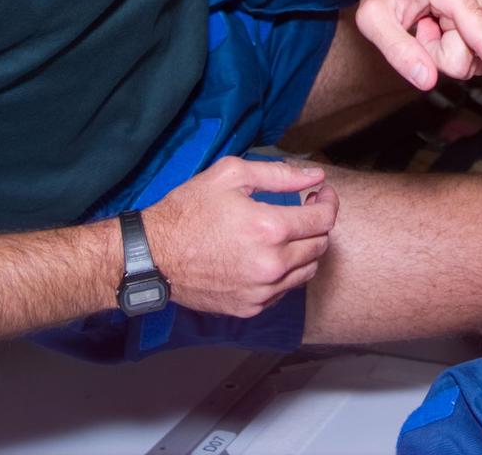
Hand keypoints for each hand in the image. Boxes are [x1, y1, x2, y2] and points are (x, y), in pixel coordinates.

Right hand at [140, 158, 337, 318]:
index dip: (328, 201)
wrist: (152, 256)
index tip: (320, 192)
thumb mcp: (231, 175)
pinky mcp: (250, 308)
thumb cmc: (188, 210)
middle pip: (319, 245)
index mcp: (270, 229)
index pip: (323, 218)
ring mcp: (261, 290)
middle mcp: (271, 265)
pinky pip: (285, 290)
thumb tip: (315, 177)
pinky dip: (286, 272)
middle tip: (305, 208)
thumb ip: (279, 174)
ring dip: (306, 249)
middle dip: (318, 223)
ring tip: (289, 232)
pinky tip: (269, 255)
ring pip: (307, 271)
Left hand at [354, 0, 481, 105]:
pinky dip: (461, 46)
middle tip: (420, 28)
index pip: (480, 35)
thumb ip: (396, 50)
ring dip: (450, 50)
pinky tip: (445, 26)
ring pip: (478, 56)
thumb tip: (427, 81)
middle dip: (440, 54)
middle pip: (469, 56)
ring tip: (430, 23)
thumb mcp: (372, 19)